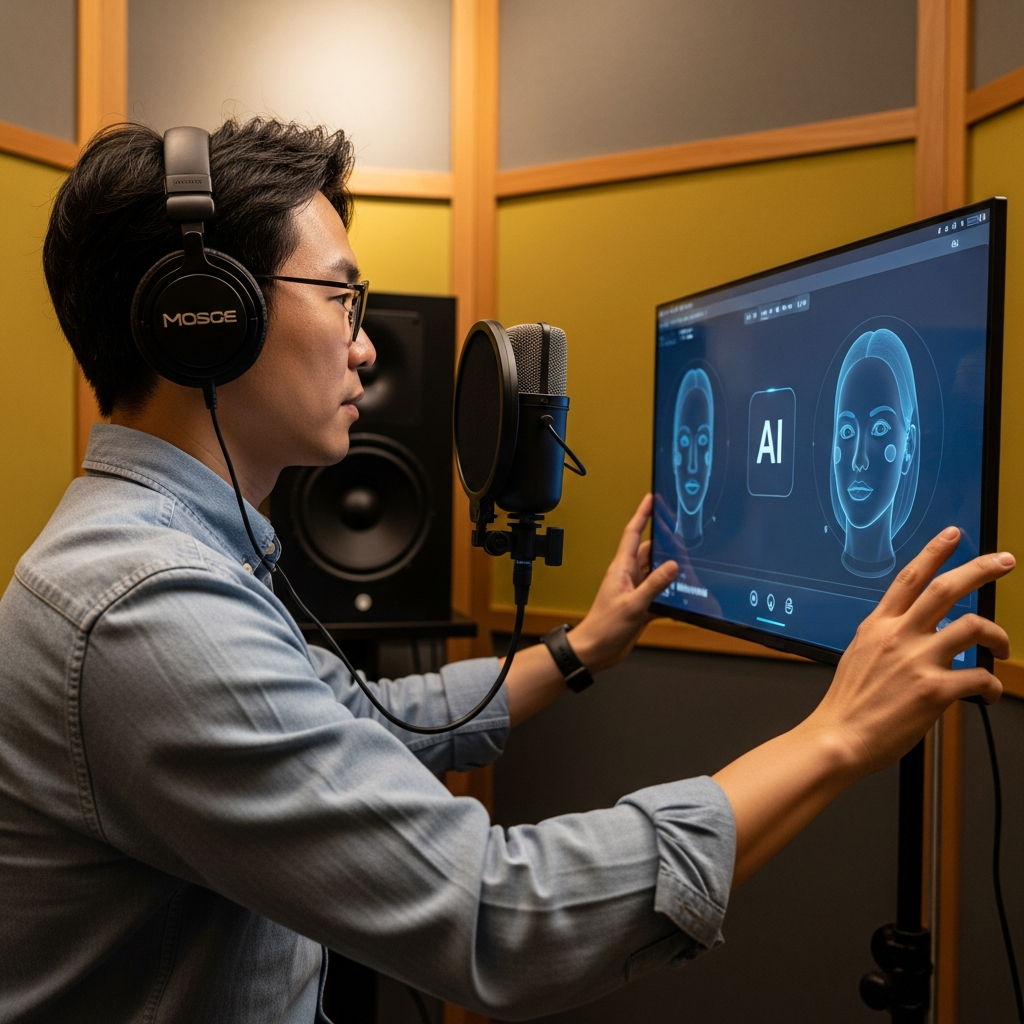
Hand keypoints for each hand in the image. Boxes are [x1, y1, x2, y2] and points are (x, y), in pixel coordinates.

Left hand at [569, 494, 678, 673]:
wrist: (595, 651)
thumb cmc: (604, 627)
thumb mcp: (632, 605)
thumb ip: (654, 585)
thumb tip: (673, 565)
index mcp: (622, 569)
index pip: (632, 534)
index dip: (642, 515)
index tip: (651, 499)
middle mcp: (629, 576)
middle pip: (649, 552)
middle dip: (664, 541)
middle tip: (682, 529)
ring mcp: (635, 591)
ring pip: (657, 573)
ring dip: (671, 569)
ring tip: (690, 560)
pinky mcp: (641, 606)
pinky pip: (660, 594)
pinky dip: (672, 593)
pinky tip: (685, 595)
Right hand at [810, 526, 1012, 776]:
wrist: (838, 738)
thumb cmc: (847, 705)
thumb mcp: (858, 656)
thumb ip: (886, 639)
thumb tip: (914, 635)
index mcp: (878, 626)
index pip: (909, 578)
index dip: (934, 551)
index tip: (952, 535)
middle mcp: (899, 636)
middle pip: (946, 588)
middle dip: (981, 569)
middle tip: (1004, 562)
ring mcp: (918, 660)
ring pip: (974, 626)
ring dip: (998, 635)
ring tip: (1003, 646)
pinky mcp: (935, 690)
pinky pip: (979, 677)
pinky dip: (991, 685)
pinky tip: (986, 693)